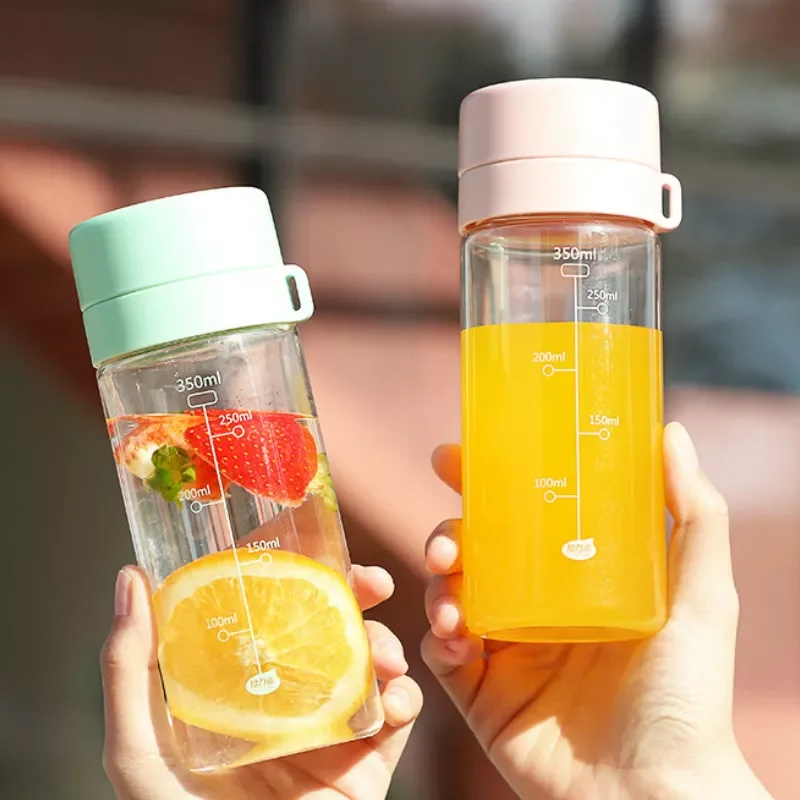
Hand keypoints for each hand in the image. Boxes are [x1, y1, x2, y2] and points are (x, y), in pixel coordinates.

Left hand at [103, 564, 421, 799]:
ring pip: (372, 661)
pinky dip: (408, 696)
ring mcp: (331, 728)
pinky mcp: (367, 762)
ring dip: (387, 641)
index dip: (296, 571)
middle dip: (357, 593)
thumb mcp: (139, 748)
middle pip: (330, 626)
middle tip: (370, 580)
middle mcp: (288, 698)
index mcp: (240, 685)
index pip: (271, 611)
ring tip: (383, 652)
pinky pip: (400, 715)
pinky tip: (396, 697)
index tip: (314, 543)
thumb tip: (130, 577)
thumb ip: (130, 669)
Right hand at [422, 422, 771, 799]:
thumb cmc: (687, 694)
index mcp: (576, 582)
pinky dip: (438, 637)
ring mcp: (507, 654)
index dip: (483, 485)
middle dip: (447, 532)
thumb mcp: (700, 594)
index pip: (520, 520)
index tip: (455, 456)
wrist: (655, 794)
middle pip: (473, 552)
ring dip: (437, 583)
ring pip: (448, 596)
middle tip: (447, 536)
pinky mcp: (482, 696)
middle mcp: (536, 610)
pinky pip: (442, 656)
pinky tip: (457, 636)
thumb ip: (693, 513)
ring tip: (450, 588)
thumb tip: (670, 431)